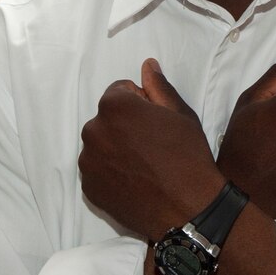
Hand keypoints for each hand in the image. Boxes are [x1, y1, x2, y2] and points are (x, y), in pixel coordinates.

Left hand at [79, 60, 224, 240]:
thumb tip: (148, 65)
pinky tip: (135, 181)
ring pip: (100, 144)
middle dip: (124, 125)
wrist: (187, 209)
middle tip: (152, 145)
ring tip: (144, 165)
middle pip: (107, 118)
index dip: (141, 103)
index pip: (120, 91)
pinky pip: (97, 170)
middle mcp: (93, 130)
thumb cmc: (188, 156)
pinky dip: (111, 172)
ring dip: (115, 148)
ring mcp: (88, 162)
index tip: (156, 122)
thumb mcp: (180, 113)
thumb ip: (158, 86)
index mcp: (114, 106)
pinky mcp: (88, 188)